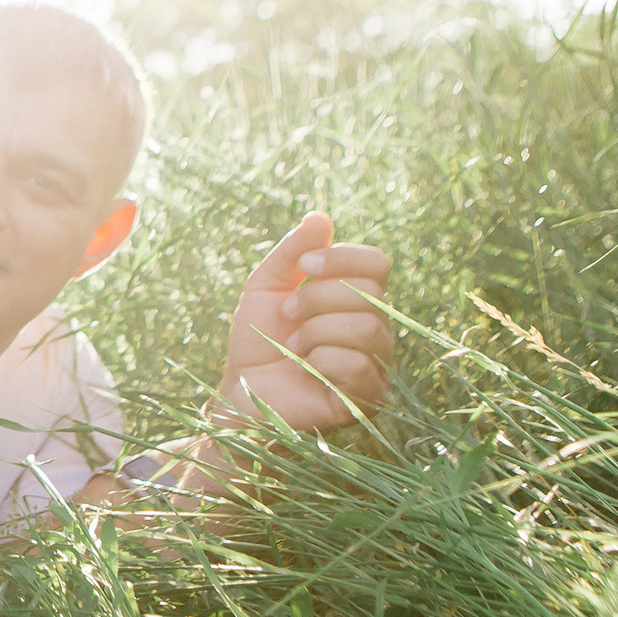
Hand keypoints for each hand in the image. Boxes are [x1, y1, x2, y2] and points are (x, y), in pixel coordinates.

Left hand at [217, 213, 393, 432]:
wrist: (239, 392)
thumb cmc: (256, 340)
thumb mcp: (266, 286)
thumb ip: (292, 252)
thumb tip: (320, 217)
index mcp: (357, 300)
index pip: (377, 264)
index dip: (342, 257)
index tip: (304, 265)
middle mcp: (376, 330)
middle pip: (370, 293)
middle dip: (316, 298)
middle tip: (287, 314)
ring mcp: (377, 366)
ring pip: (367, 327)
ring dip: (316, 331)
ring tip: (293, 346)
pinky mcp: (369, 399)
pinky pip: (359, 364)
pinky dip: (321, 361)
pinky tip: (305, 370)